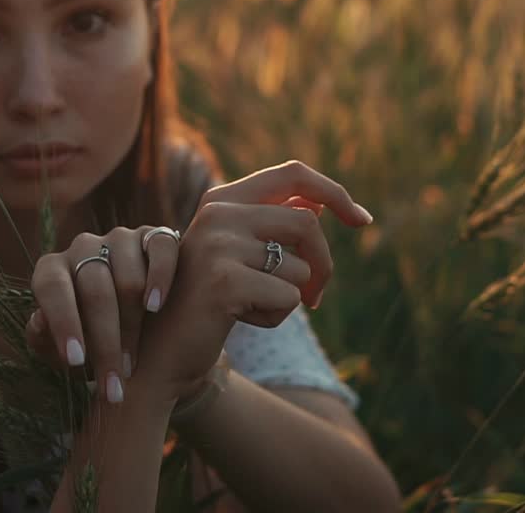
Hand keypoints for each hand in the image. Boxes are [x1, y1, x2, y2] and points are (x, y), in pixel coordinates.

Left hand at [22, 226, 180, 402]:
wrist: (134, 327)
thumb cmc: (88, 340)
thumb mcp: (61, 349)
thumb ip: (44, 339)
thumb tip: (40, 322)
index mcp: (52, 270)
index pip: (52, 288)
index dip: (64, 323)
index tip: (76, 361)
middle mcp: (83, 247)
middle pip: (96, 290)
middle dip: (105, 343)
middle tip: (114, 383)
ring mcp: (120, 239)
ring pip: (128, 278)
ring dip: (133, 325)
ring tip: (133, 362)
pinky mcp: (155, 236)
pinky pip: (161, 249)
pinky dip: (160, 277)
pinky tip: (156, 306)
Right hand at [136, 159, 374, 400]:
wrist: (162, 349)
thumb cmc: (207, 301)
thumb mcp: (239, 256)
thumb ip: (272, 226)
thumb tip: (321, 204)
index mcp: (222, 200)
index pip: (293, 174)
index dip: (335, 193)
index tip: (362, 220)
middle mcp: (217, 213)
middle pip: (307, 224)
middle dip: (323, 265)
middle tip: (316, 298)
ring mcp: (218, 245)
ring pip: (299, 268)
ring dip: (291, 298)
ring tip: (254, 307)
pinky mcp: (224, 280)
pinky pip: (288, 298)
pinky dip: (276, 317)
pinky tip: (242, 319)